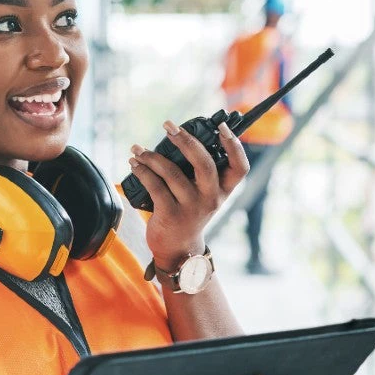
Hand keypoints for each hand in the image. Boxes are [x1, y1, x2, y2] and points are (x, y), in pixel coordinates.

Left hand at [128, 120, 249, 268]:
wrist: (176, 249)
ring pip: (172, 172)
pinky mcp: (170, 215)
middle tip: (168, 126)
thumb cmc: (188, 212)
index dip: (235, 146)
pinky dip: (142, 171)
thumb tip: (176, 138)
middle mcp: (211, 199)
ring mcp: (192, 208)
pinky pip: (155, 186)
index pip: (240, 167)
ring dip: (152, 156)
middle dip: (185, 140)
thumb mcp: (202, 194)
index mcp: (223, 190)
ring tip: (138, 149)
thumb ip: (197, 171)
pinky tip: (135, 164)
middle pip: (205, 163)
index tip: (222, 127)